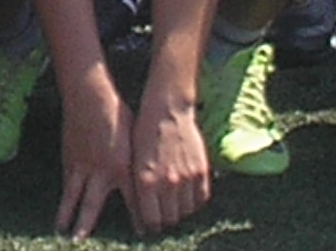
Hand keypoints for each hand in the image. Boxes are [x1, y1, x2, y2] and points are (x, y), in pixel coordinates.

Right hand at [55, 62, 132, 240]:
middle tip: (80, 243)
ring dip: (67, 216)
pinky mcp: (70, 157)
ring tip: (61, 232)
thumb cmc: (118, 115)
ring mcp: (83, 165)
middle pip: (92, 205)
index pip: (133, 201)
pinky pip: (67, 182)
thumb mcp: (135, 140)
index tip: (144, 234)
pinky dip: (64, 196)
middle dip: (86, 225)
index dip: (140, 219)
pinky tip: (62, 206)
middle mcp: (102, 171)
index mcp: (123, 167)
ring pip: (73, 196)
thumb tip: (146, 179)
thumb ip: (138, 163)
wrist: (90, 96)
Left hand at [128, 79, 212, 235]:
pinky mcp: (201, 171)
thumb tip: (143, 214)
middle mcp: (167, 182)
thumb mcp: (134, 161)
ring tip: (173, 202)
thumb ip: (139, 189)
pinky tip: (186, 194)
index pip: (152, 221)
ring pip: (186, 211)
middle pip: (170, 219)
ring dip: (179, 210)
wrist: (166, 110)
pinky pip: (201, 198)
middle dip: (164, 219)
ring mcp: (186, 177)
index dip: (150, 225)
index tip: (149, 222)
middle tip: (161, 212)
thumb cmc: (143, 133)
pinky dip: (194, 201)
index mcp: (146, 181)